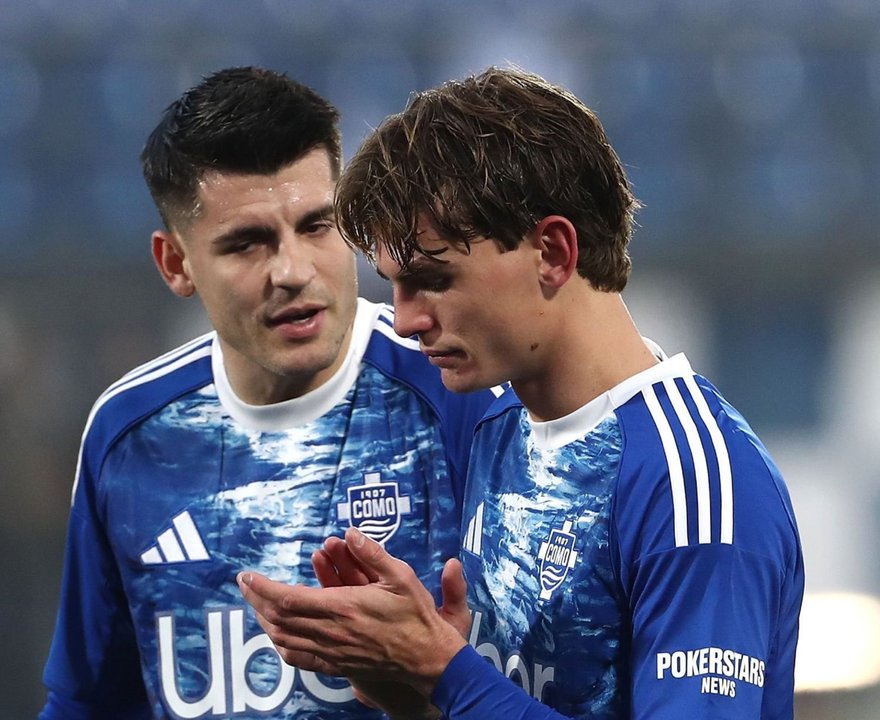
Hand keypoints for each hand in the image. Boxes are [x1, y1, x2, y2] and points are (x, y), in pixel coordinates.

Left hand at [237, 527, 468, 695]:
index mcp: (343, 607)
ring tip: (257, 605)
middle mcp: (331, 632)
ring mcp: (332, 652)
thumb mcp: (401, 576)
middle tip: (244, 584)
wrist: (427, 658)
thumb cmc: (415, 615)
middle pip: (279, 619)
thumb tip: (350, 533)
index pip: (289, 598)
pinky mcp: (337, 666)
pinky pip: (299, 659)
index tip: (247, 576)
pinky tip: (278, 636)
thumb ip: (373, 553)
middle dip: (256, 600)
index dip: (263, 588)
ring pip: (285, 639)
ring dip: (265, 621)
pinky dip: (281, 645)